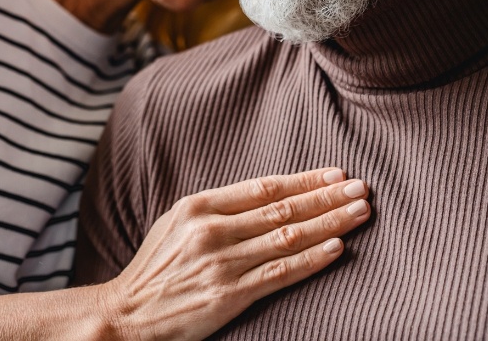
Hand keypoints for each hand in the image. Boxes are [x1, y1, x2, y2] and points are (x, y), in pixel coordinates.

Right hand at [98, 167, 369, 340]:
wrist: (125, 314)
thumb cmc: (155, 267)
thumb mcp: (177, 222)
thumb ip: (219, 208)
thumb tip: (269, 195)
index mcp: (200, 205)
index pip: (265, 187)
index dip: (305, 179)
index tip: (336, 173)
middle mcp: (213, 230)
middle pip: (283, 208)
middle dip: (327, 197)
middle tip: (361, 187)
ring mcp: (222, 263)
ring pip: (288, 237)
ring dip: (330, 223)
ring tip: (359, 211)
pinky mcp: (229, 296)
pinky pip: (279, 274)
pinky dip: (311, 259)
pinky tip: (337, 249)